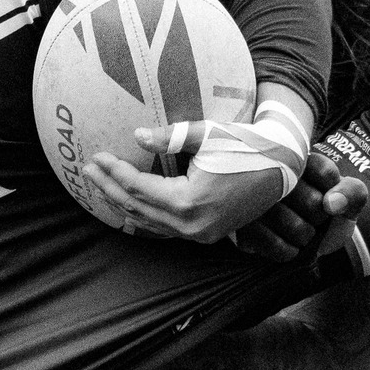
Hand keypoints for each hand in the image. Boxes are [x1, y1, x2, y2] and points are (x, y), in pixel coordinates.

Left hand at [85, 126, 287, 242]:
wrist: (283, 166)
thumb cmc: (246, 145)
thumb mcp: (208, 135)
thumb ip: (170, 137)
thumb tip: (137, 136)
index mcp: (189, 202)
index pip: (139, 188)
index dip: (114, 172)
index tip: (96, 156)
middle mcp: (192, 226)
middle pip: (137, 208)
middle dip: (109, 188)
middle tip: (87, 170)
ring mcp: (200, 235)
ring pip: (149, 223)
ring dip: (123, 204)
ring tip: (101, 185)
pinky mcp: (206, 235)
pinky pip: (165, 229)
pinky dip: (143, 217)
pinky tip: (129, 207)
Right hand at [231, 153, 367, 262]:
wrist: (299, 233)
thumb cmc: (322, 208)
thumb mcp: (346, 197)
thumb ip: (352, 192)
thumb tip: (333, 204)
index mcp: (295, 156)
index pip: (327, 174)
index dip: (335, 192)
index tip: (328, 195)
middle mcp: (269, 172)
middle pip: (313, 204)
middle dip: (321, 218)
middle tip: (313, 217)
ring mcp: (252, 200)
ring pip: (295, 227)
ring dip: (307, 237)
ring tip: (302, 232)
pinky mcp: (243, 226)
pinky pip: (276, 246)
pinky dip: (290, 251)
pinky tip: (289, 245)